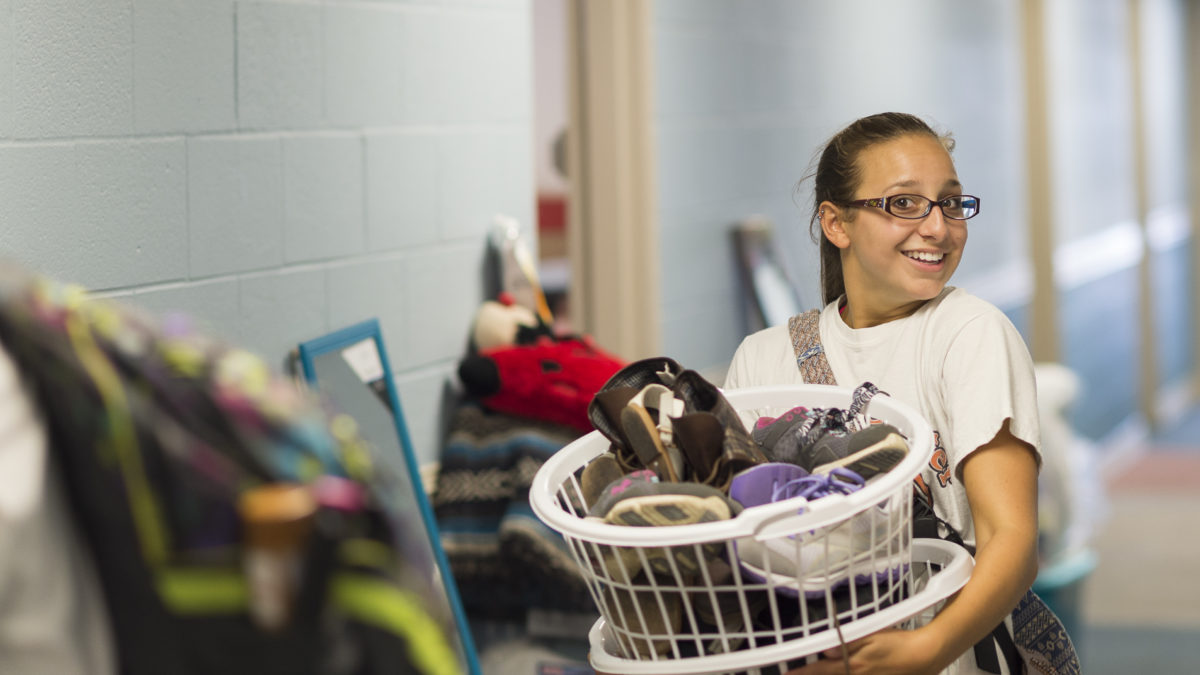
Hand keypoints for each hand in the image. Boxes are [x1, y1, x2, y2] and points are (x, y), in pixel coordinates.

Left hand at [784, 628, 940, 674]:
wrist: (924, 656)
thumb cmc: (898, 643)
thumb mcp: (872, 635)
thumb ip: (848, 642)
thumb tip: (825, 650)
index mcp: (852, 664)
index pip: (819, 670)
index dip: (801, 673)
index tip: (786, 674)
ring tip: (812, 673)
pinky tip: (843, 672)